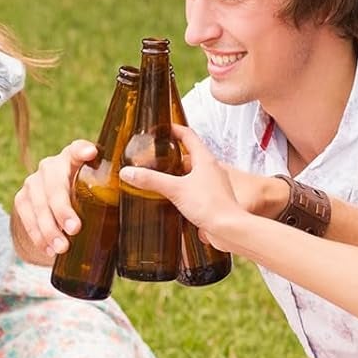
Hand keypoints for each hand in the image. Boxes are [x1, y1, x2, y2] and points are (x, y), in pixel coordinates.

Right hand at [11, 141, 98, 262]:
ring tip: (62, 248)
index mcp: (73, 160)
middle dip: (63, 209)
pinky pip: (27, 218)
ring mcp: (33, 182)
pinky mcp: (22, 198)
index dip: (82, 151)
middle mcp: (51, 166)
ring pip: (39, 204)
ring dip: (50, 229)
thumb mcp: (96, 196)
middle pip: (55, 184)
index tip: (90, 153)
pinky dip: (38, 236)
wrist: (52, 212)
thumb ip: (108, 198)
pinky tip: (48, 250)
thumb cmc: (84, 203)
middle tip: (75, 229)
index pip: (77, 150)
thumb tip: (132, 217)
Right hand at [117, 124, 250, 248]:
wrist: (228, 229)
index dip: (174, 129)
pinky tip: (172, 196)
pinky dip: (182, 188)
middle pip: (190, 153)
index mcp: (205, 159)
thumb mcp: (175, 189)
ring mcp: (213, 184)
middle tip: (155, 154)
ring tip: (160, 175)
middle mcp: (211, 169)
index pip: (188, 135)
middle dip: (172, 153)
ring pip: (192, 172)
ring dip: (177, 172)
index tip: (161, 129)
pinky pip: (195, 188)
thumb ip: (151, 180)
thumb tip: (128, 172)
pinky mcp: (212, 199)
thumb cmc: (210, 205)